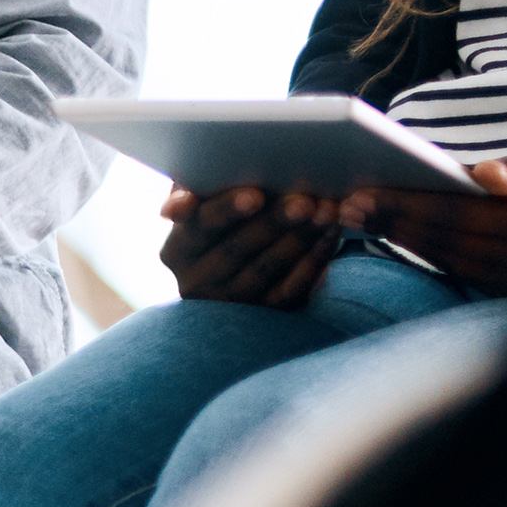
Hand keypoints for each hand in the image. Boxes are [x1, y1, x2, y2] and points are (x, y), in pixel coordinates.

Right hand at [159, 183, 353, 309]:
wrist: (238, 264)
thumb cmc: (221, 218)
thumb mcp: (200, 204)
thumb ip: (191, 193)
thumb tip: (175, 208)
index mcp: (176, 251)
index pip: (199, 226)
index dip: (226, 211)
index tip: (255, 196)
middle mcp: (195, 282)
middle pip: (237, 248)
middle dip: (275, 221)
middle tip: (305, 200)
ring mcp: (230, 301)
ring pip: (266, 268)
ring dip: (300, 237)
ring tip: (326, 209)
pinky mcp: (263, 313)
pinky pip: (291, 287)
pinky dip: (314, 258)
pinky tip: (330, 233)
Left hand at [353, 150, 506, 297]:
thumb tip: (482, 175)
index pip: (458, 215)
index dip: (408, 204)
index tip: (367, 192)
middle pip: (442, 240)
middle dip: (391, 222)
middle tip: (346, 206)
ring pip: (443, 259)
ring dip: (398, 239)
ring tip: (358, 218)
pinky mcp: (506, 294)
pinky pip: (455, 271)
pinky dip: (421, 253)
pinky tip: (393, 235)